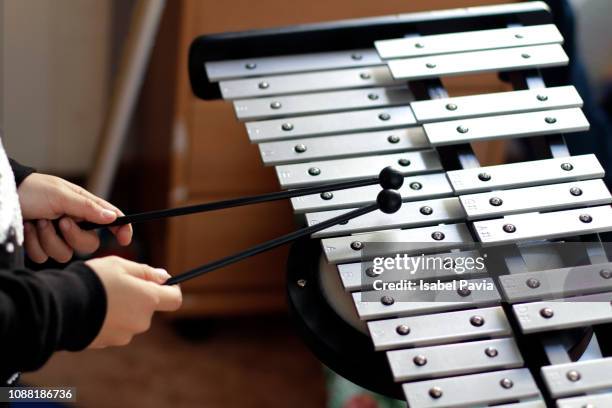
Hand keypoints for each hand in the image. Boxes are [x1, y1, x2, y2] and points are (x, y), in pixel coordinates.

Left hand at [17, 173, 132, 262]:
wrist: (3, 197)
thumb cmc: (33, 190)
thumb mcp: (61, 195)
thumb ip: (88, 208)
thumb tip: (113, 218)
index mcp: (84, 209)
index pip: (111, 220)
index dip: (122, 229)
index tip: (125, 239)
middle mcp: (74, 224)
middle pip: (89, 244)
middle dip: (72, 236)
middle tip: (60, 221)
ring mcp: (57, 237)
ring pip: (65, 254)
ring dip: (48, 238)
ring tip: (37, 221)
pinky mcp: (41, 246)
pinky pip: (44, 258)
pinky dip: (34, 244)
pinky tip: (28, 229)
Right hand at [86, 256, 181, 347]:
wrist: (60, 307)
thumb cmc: (92, 281)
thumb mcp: (119, 265)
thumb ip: (145, 272)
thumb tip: (164, 277)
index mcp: (148, 299)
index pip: (175, 299)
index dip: (171, 290)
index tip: (163, 283)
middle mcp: (141, 321)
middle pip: (148, 308)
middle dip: (137, 297)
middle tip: (117, 284)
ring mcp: (125, 335)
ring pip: (130, 318)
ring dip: (121, 308)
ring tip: (99, 296)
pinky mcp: (108, 343)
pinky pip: (114, 328)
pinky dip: (108, 320)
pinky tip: (92, 309)